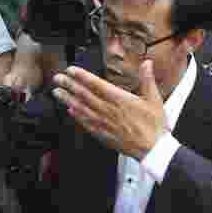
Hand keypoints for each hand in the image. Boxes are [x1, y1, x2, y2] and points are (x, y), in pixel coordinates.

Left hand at [52, 60, 169, 159]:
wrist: (152, 149)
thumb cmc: (153, 126)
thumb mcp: (154, 99)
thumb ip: (147, 79)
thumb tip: (147, 63)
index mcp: (119, 99)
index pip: (95, 84)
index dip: (81, 76)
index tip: (71, 70)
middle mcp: (108, 110)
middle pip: (84, 95)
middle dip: (69, 85)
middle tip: (57, 78)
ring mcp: (103, 123)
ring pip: (81, 108)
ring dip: (67, 99)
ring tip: (57, 92)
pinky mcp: (102, 134)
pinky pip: (86, 123)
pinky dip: (76, 116)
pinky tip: (69, 111)